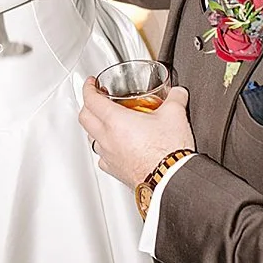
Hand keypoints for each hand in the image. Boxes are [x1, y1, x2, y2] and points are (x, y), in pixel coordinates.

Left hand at [78, 78, 193, 186]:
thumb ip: (175, 99)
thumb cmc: (169, 151)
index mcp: (116, 121)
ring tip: (104, 122)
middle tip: (96, 99)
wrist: (171, 179)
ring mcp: (109, 156)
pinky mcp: (114, 170)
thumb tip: (177, 93)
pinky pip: (102, 157)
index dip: (88, 88)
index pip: (91, 100)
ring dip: (94, 127)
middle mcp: (107, 138)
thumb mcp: (175, 115)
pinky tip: (114, 147)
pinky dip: (104, 148)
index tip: (91, 84)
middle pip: (84, 118)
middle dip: (87, 105)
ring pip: (91, 138)